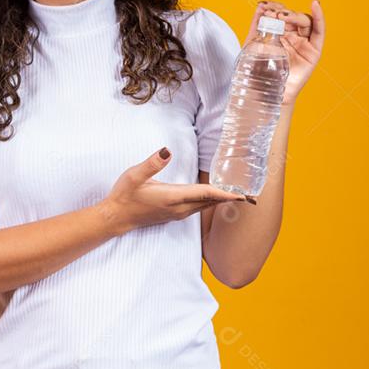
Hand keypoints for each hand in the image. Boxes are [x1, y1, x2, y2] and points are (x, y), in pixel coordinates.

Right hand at [100, 148, 247, 234]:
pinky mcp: (174, 215)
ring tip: (239, 195)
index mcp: (172, 197)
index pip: (205, 194)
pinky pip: (199, 208)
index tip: (243, 194)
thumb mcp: (134, 175)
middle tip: (252, 194)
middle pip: (211, 201)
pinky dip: (210, 202)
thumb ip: (152, 163)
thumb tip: (167, 151)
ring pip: (206, 206)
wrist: (116, 217)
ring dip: (222, 200)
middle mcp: (179, 208)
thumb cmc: (124, 195)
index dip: (226, 193)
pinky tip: (215, 197)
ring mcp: (177, 214)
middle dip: (231, 197)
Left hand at [246, 0, 325, 104]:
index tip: (262, 6)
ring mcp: (303, 42)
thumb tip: (259, 7)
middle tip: (271, 13)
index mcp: (278, 33)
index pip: (278, 13)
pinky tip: (316, 4)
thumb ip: (257, 26)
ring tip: (281, 16)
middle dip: (281, 11)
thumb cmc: (259, 71)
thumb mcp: (254, 44)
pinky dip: (319, 16)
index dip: (272, 7)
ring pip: (303, 21)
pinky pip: (319, 31)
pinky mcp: (313, 51)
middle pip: (291, 16)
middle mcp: (292, 36)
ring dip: (293, 15)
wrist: (264, 92)